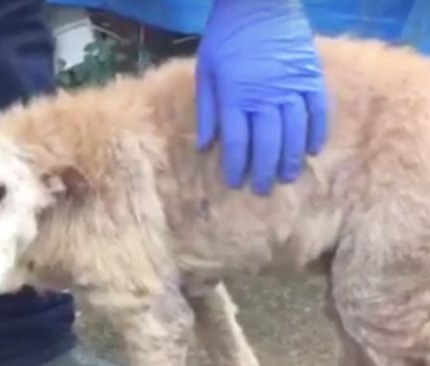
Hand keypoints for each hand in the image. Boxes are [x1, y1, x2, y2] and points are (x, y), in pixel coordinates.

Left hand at [196, 0, 328, 193]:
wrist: (259, 3)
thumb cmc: (226, 37)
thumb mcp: (206, 71)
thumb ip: (207, 110)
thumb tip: (205, 147)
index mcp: (234, 96)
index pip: (236, 142)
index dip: (235, 166)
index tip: (234, 183)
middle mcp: (264, 96)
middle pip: (267, 143)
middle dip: (264, 171)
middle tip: (262, 190)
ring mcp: (292, 87)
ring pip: (294, 132)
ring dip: (291, 159)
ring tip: (287, 178)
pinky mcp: (312, 77)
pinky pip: (318, 111)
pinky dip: (317, 133)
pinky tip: (311, 151)